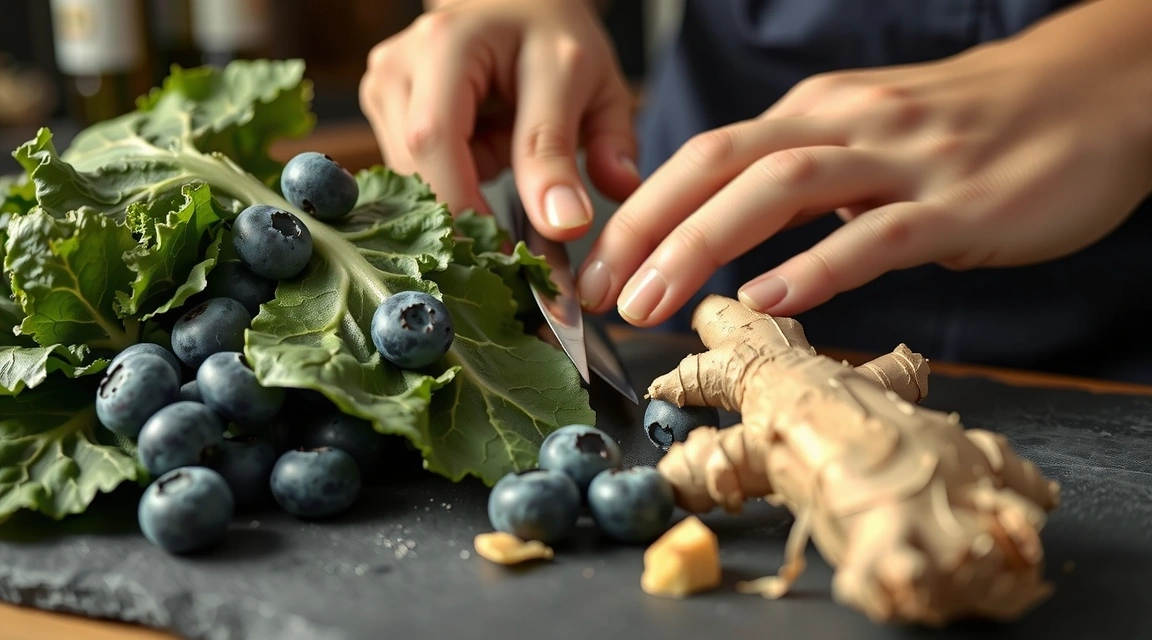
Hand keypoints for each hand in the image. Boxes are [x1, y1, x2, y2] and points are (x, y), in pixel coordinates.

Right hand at [359, 0, 639, 239]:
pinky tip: (487, 172)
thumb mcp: (592, 85)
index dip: (465, 209)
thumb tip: (570, 224)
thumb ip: (594, 147)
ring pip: (410, 180)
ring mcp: (382, 85)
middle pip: (414, 168)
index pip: (438, 141)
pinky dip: (454, 188)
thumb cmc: (555, 41)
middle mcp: (401, 62)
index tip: (511, 261)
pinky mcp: (380, 108)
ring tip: (510, 192)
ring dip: (461, 201)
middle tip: (516, 263)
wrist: (514, 5)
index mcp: (450, 42)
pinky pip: (413, 174)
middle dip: (466, 220)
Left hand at [577, 7, 1151, 326]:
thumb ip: (803, 184)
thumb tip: (730, 238)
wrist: (1093, 93)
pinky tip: (769, 302)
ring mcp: (904, 160)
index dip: (639, 213)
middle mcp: (846, 124)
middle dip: (648, 229)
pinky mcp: (961, 204)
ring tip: (653, 304)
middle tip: (598, 294)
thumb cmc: (968, 128)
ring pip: (782, 188)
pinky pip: (876, 234)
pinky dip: (816, 267)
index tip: (596, 270)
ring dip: (704, 245)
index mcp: (814, 114)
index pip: (704, 158)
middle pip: (721, 164)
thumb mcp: (868, 140)